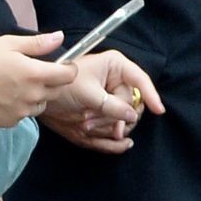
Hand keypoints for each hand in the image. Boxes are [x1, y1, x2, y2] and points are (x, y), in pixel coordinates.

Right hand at [0, 32, 76, 128]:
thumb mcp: (9, 44)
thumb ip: (38, 44)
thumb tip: (60, 37)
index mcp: (35, 74)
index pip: (68, 76)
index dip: (69, 69)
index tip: (63, 65)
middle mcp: (33, 95)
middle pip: (57, 91)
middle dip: (52, 82)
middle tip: (34, 72)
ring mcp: (23, 111)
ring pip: (41, 105)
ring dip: (37, 96)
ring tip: (17, 85)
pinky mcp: (11, 121)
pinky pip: (24, 115)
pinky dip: (20, 107)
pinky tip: (5, 97)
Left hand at [41, 49, 164, 154]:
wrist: (42, 95)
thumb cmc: (62, 86)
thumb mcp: (88, 94)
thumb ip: (112, 106)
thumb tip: (132, 117)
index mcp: (116, 66)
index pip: (141, 80)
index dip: (151, 95)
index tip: (158, 110)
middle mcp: (117, 80)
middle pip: (133, 103)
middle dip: (116, 117)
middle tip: (93, 123)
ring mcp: (112, 96)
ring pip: (125, 117)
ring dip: (108, 126)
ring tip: (86, 125)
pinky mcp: (106, 110)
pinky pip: (116, 124)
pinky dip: (107, 132)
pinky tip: (99, 135)